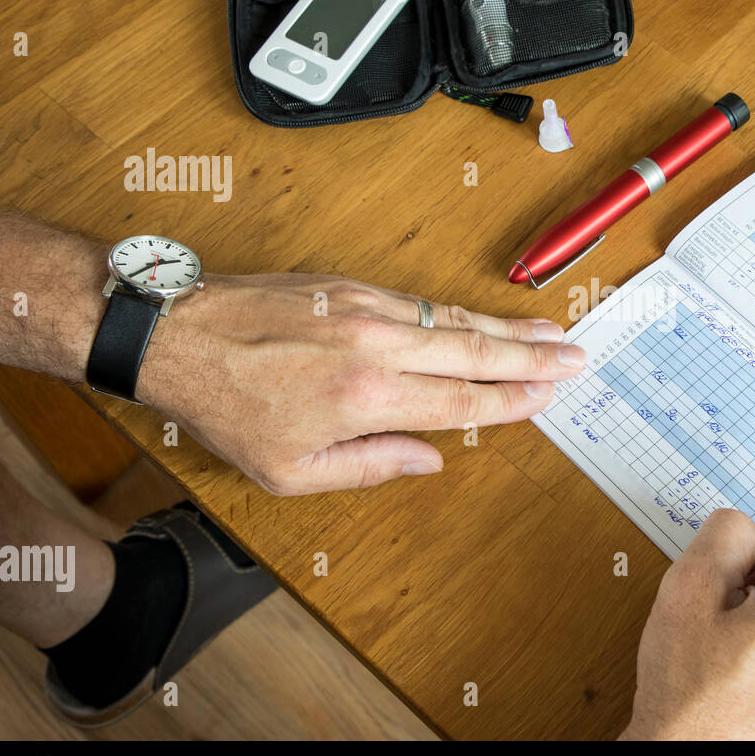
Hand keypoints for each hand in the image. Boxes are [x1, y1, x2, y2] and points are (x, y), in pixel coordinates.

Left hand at [138, 272, 583, 494]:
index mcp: (368, 397)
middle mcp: (378, 345)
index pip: (463, 401)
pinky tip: (483, 320)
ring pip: (456, 319)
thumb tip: (430, 460)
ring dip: (508, 328)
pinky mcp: (351, 285)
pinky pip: (423, 302)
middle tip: (577, 356)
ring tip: (550, 332)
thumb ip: (372, 466)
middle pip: (477, 351)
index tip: (549, 396)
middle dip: (534, 356)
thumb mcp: (292, 470)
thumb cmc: (229, 407)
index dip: (514, 401)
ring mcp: (367, 307)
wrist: (177, 334)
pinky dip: (462, 313)